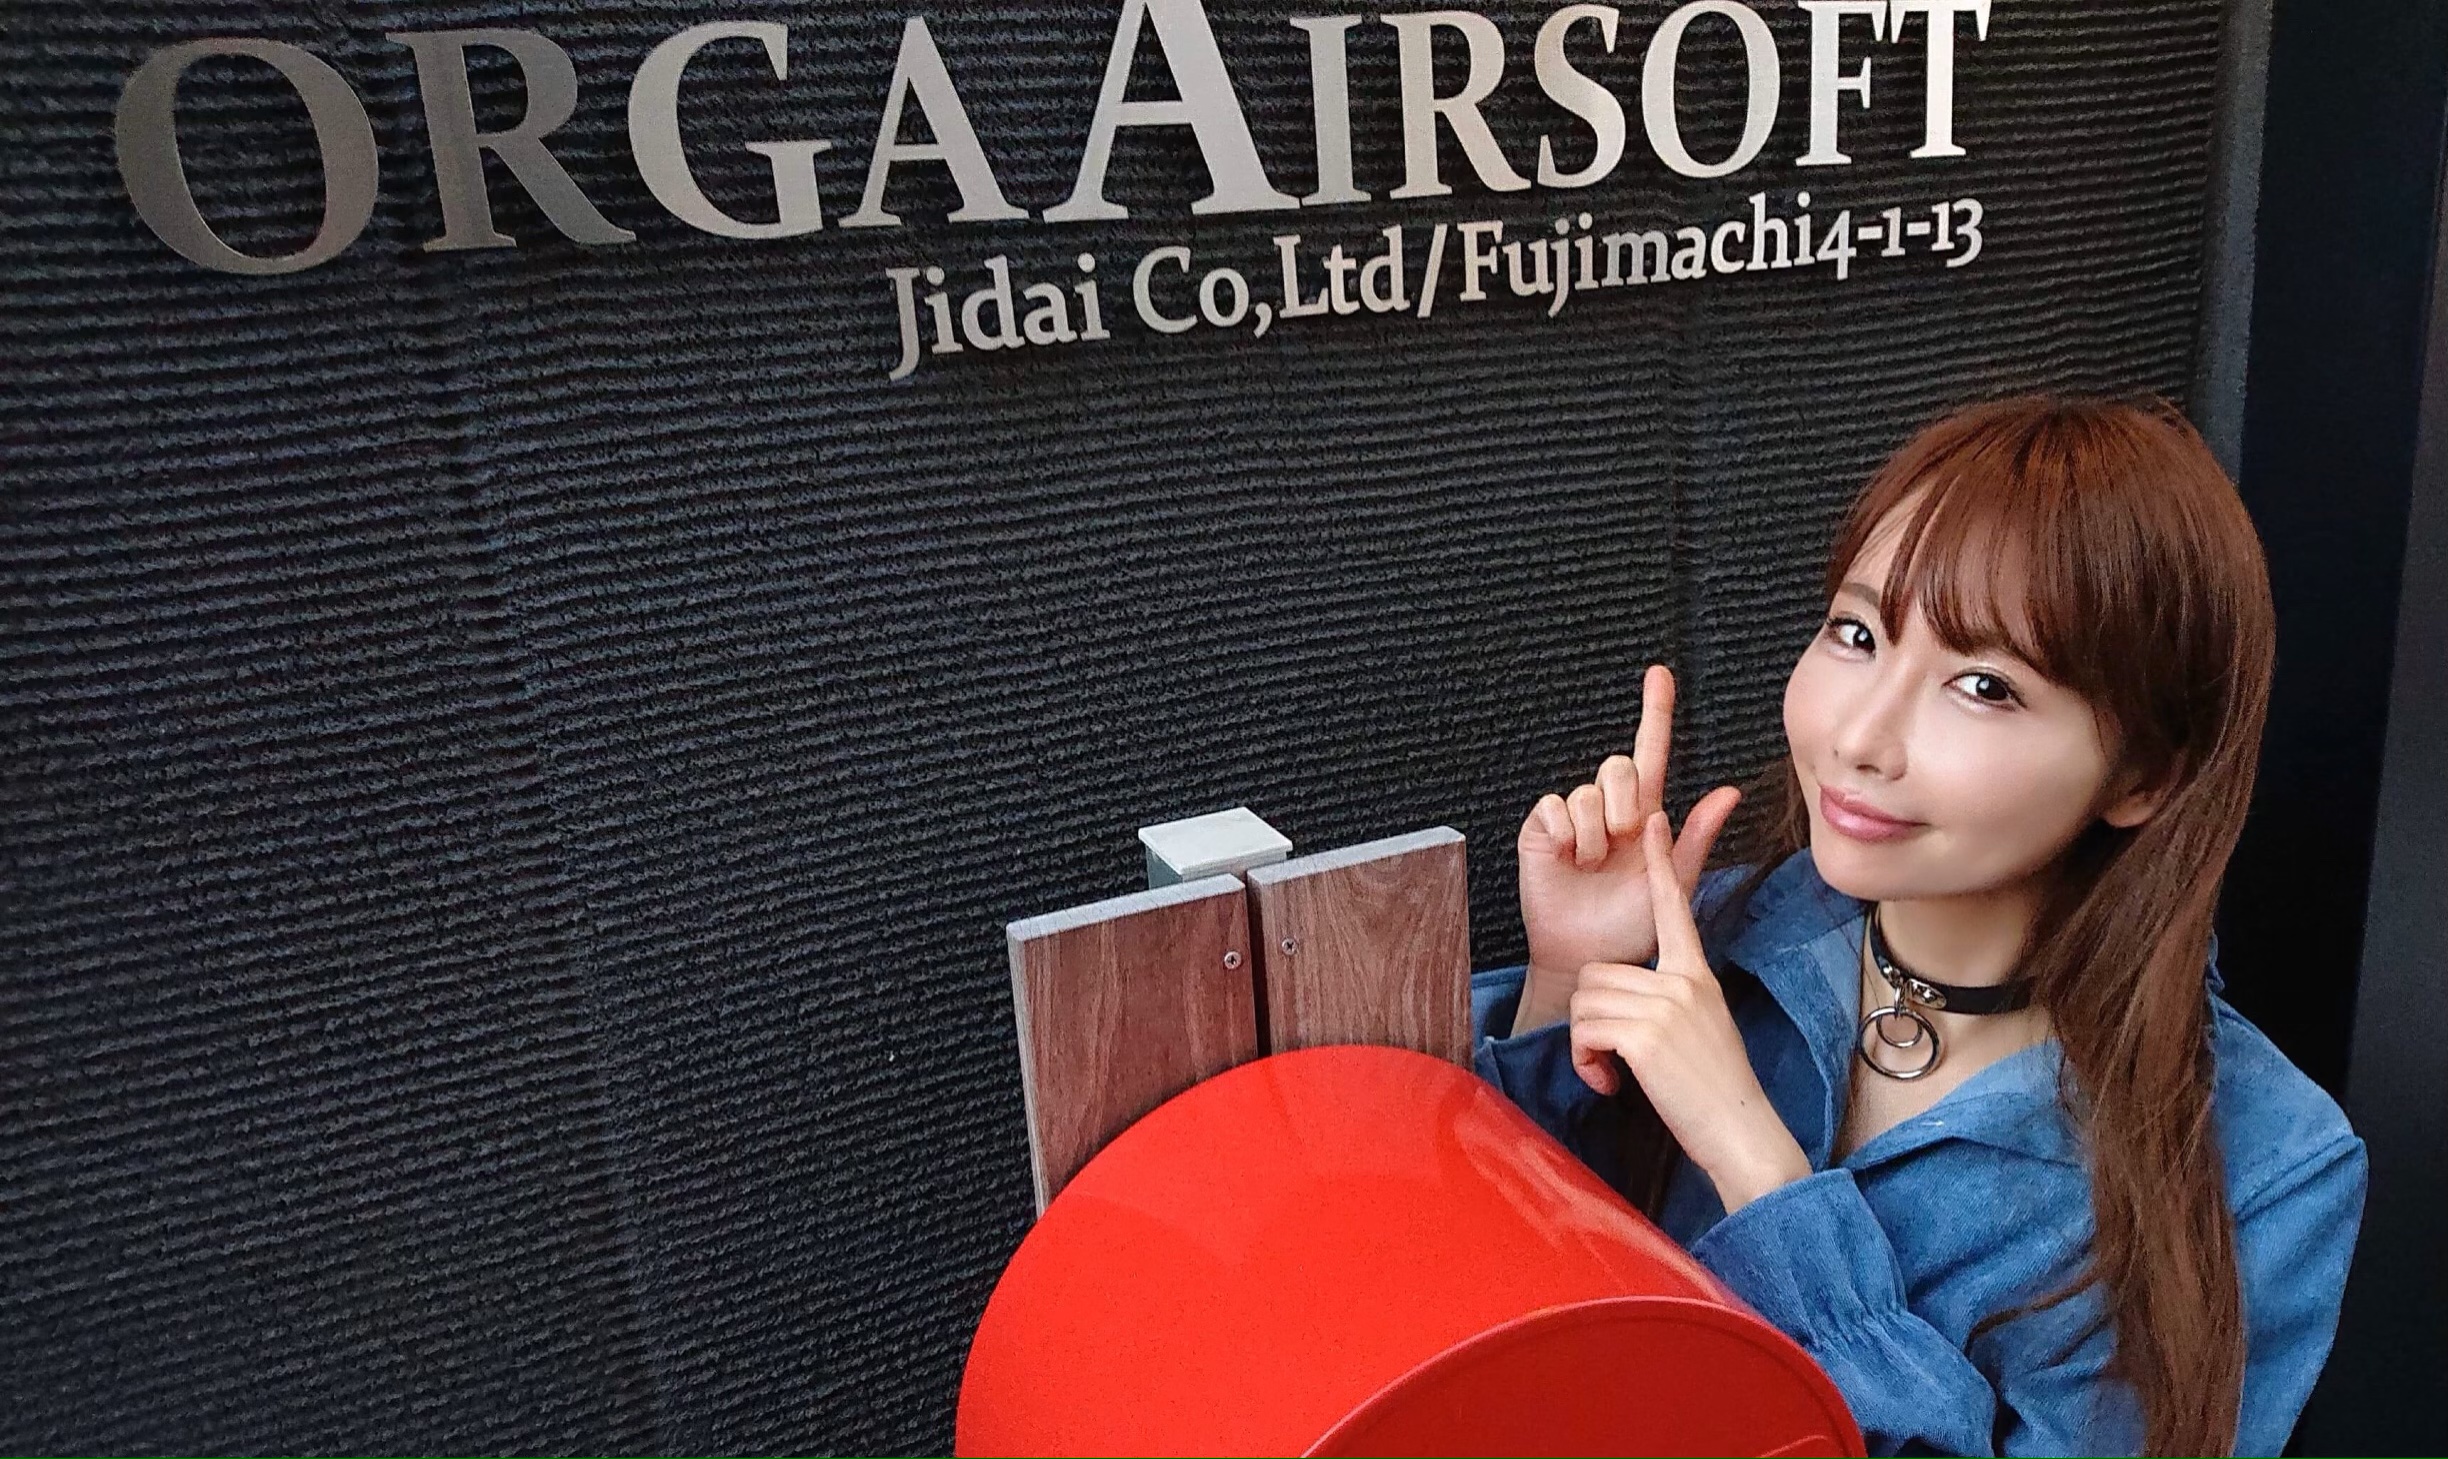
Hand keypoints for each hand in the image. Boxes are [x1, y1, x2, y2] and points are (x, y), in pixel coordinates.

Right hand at [1516, 664, 1741, 995]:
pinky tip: (1570, 859)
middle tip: (1626, 839)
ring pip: (1586, 790)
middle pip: (1618, 764)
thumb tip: (1730, 791)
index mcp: (1643, 815)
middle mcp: (1607, 809)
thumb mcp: (1673, 881)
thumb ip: (1696, 836)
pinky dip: (1568, 834)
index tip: (1659, 674)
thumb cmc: (1631, 925)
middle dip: (1626, 801)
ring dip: (1597, 832)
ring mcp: (1572, 820)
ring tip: (1595, 865)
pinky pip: (1554, 807)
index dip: (1655, 711)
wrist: (1591, 959)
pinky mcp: (1541, 832)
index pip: (1651, 752)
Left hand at [1568, 810, 1809, 1212]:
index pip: (1675, 908)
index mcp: (1697, 973)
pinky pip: (1585, 1029)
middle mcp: (1682, 980)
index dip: (1661, 865)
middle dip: (1590, 1018)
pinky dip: (1586, 1062)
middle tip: (1612, 1057)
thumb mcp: (1702, 1028)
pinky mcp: (1646, 1034)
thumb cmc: (1717, 1093)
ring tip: (1615, 1072)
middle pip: (1597, 972)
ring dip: (1586, 1043)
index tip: (1656, 820)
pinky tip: (1610, 1083)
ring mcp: (1665, 1005)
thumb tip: (1626, 1001)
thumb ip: (1670, 1002)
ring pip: (1585, 1001)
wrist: (1742, 1133)